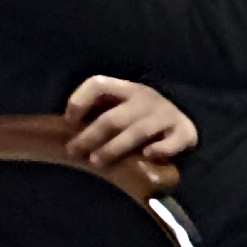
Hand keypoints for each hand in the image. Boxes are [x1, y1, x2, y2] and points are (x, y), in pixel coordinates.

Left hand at [64, 73, 198, 174]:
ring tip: (97, 162)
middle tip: (75, 151)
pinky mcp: (185, 133)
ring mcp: (167, 115)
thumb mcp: (119, 110)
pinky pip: (171, 142)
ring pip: (138, 131)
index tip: (69, 122)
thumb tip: (61, 132)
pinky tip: (147, 156)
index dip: (79, 101)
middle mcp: (146, 99)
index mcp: (126, 90)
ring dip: (114, 148)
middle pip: (114, 117)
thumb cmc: (138, 122)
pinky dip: (159, 149)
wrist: (181, 127)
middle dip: (91, 136)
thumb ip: (97, 117)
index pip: (98, 84)